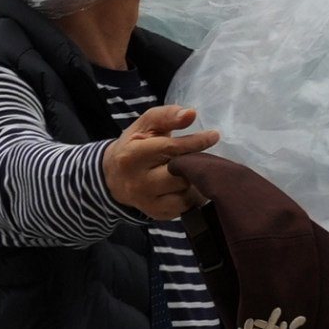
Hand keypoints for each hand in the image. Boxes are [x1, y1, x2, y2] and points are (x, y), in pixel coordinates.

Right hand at [103, 104, 222, 219]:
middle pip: (180, 174)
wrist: (115, 177)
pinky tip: (189, 184)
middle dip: (195, 163)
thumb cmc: (135, 144)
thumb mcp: (145, 125)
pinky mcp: (156, 214)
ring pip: (185, 193)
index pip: (170, 149)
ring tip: (195, 169)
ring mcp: (146, 202)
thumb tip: (190, 114)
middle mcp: (138, 183)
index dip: (195, 142)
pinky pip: (185, 207)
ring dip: (195, 180)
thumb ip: (167, 115)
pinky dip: (192, 195)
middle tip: (204, 155)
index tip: (214, 135)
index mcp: (132, 156)